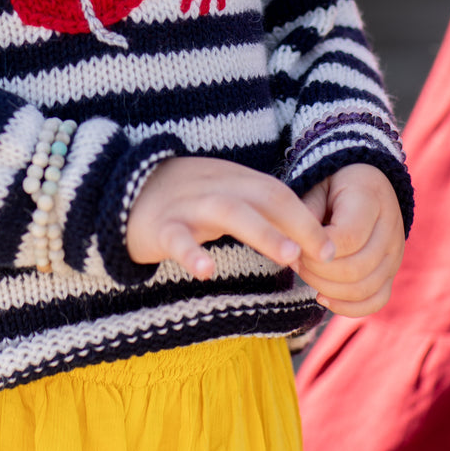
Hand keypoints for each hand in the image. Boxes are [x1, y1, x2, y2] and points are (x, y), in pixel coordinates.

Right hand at [126, 156, 335, 279]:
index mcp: (234, 180)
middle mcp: (217, 187)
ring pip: (231, 212)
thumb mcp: (221, 196)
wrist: (116, 190)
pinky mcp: (160, 227)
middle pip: (265, 197)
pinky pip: (177, 240)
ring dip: (264, 232)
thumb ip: (256, 214)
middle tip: (326, 253)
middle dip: (299, 223)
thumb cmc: (180, 200)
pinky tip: (206, 271)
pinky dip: (191, 253)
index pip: (279, 192)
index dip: (307, 217)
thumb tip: (301, 248)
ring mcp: (189, 206)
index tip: (333, 247)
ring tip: (289, 255)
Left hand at [296, 163, 404, 316]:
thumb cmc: (332, 184)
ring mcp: (395, 253)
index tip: (296, 245)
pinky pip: (376, 300)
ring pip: (366, 289)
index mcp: (370, 198)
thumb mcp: (316, 185)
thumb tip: (297, 245)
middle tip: (295, 261)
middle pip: (357, 269)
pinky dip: (348, 307)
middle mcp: (390, 228)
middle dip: (318, 272)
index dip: (318, 250)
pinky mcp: (391, 271)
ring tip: (305, 273)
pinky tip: (322, 297)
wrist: (363, 184)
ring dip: (329, 289)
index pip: (349, 238)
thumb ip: (306, 210)